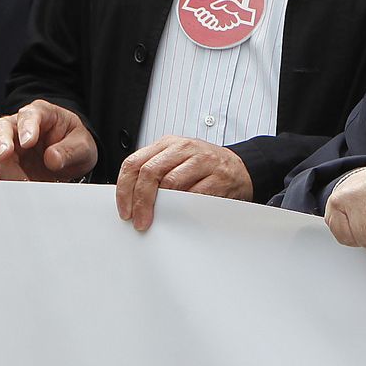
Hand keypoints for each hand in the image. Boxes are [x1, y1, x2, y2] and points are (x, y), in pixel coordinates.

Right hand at [0, 101, 96, 181]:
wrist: (72, 162)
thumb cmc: (75, 145)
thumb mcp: (83, 146)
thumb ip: (69, 150)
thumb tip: (52, 158)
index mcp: (41, 113)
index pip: (29, 114)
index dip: (27, 126)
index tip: (28, 141)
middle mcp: (20, 127)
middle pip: (1, 129)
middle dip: (1, 142)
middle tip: (4, 156)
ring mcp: (11, 148)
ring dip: (7, 170)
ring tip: (25, 183)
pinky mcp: (6, 167)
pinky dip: (7, 183)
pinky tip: (20, 191)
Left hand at [116, 136, 251, 231]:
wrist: (241, 168)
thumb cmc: (205, 167)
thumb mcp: (177, 160)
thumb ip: (154, 172)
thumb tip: (129, 198)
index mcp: (168, 144)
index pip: (135, 162)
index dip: (124, 189)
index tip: (124, 210)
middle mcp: (184, 148)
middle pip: (150, 172)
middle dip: (140, 201)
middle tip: (139, 221)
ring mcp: (202, 161)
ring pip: (171, 182)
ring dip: (161, 206)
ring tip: (157, 219)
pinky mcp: (218, 177)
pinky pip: (194, 195)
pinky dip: (183, 208)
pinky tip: (179, 215)